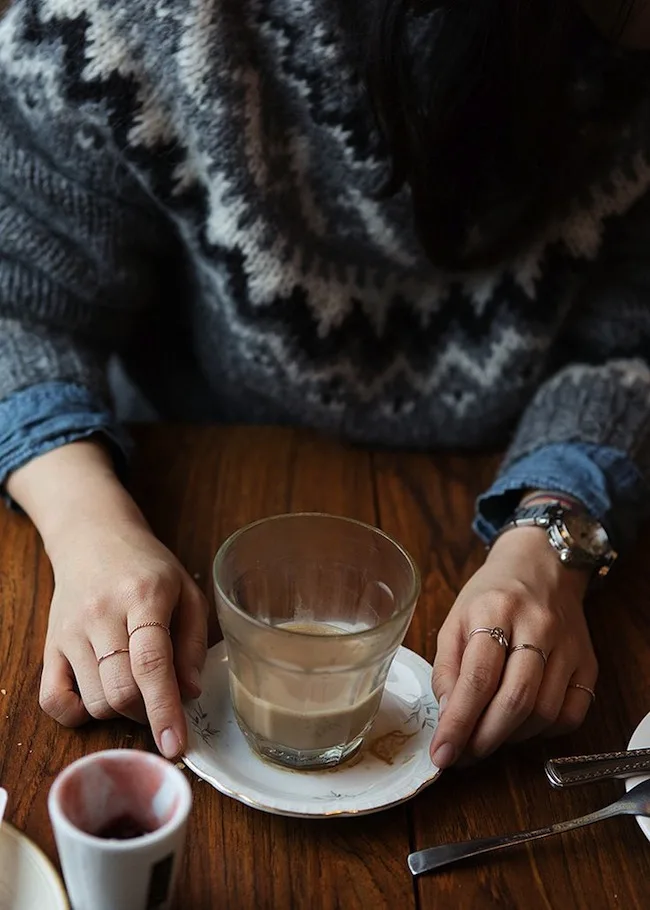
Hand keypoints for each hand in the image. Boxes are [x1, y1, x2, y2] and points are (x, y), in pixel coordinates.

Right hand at [39, 518, 207, 758]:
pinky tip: (98, 696)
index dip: (164, 709)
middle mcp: (102, 614)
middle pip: (121, 691)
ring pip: (95, 701)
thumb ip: (194, 642)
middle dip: (147, 711)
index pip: (151, 662)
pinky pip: (53, 701)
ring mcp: (70, 630)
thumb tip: (188, 693)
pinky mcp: (50, 644)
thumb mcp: (187, 591)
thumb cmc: (148, 567)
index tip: (176, 746)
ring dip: (121, 711)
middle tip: (160, 696)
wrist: (94, 537)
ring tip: (135, 685)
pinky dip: (77, 714)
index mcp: (144, 596)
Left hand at [429, 527, 595, 768]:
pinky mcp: (588, 662)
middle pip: (515, 700)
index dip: (459, 723)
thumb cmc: (491, 595)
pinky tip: (523, 724)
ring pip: (544, 712)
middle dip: (485, 738)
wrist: (541, 565)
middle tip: (465, 754)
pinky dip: (544, 731)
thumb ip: (448, 669)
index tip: (443, 754)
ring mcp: (567, 645)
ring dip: (512, 737)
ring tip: (489, 733)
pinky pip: (571, 714)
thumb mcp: (455, 619)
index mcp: (494, 610)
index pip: (477, 678)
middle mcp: (536, 626)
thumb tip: (448, 719)